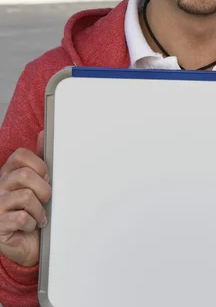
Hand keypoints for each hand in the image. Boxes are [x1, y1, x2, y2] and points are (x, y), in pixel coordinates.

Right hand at [0, 131, 50, 266]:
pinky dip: (32, 223)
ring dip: (40, 210)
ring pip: (26, 197)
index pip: (20, 155)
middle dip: (43, 188)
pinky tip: (31, 225)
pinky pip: (21, 218)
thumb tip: (43, 134)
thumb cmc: (32, 210)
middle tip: (46, 198)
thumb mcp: (37, 182)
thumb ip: (39, 160)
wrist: (28, 243)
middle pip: (26, 175)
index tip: (46, 176)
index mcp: (8, 173)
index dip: (39, 165)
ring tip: (39, 216)